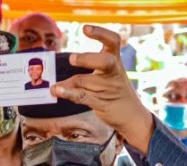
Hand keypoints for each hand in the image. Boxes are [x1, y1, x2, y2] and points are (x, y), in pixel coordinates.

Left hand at [52, 25, 153, 153]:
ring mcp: (108, 88)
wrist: (132, 116)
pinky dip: (68, 93)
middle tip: (72, 59)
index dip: (100, 33)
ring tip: (54, 87)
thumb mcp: (109, 74)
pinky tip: (57, 91)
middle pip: (105, 61)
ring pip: (86, 82)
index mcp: (116, 61)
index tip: (85, 29)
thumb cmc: (115, 91)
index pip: (113, 41)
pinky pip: (82, 96)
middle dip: (88, 59)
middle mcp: (114, 73)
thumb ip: (88, 69)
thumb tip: (58, 75)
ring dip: (68, 83)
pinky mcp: (101, 102)